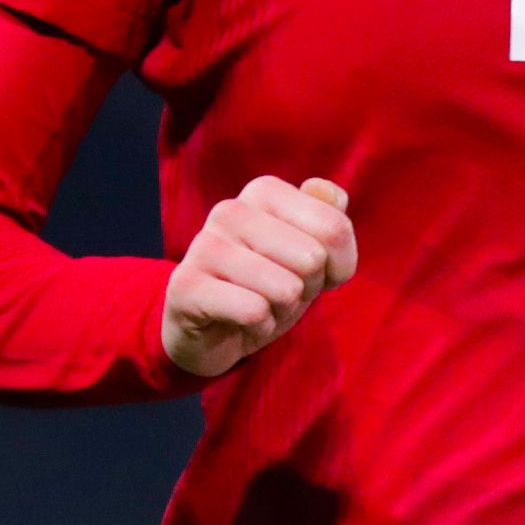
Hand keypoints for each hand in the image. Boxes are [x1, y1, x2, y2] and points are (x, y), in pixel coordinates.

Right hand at [164, 175, 357, 379]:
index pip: (335, 229)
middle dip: (306, 288)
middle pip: (312, 258)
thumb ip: (330, 224)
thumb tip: (332, 194)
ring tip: (259, 305)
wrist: (211, 333)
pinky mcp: (185, 286)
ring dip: (282, 310)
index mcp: (263, 192)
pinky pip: (254, 312)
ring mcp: (203, 246)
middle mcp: (230, 210)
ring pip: (285, 288)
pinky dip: (260, 327)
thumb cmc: (268, 288)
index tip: (312, 273)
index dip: (338, 266)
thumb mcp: (311, 258)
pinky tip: (241, 322)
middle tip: (278, 292)